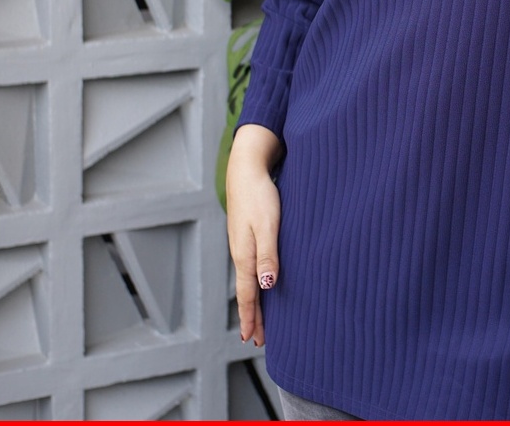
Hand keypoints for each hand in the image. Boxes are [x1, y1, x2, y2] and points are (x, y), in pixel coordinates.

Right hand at [226, 124, 282, 346]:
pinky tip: (260, 281)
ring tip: (258, 318)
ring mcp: (242, 244)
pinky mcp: (247, 234)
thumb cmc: (259, 196)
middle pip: (247, 291)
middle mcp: (241, 253)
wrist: (247, 170)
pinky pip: (251, 266)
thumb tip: (266, 285)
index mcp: (245, 255)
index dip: (251, 317)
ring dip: (254, 301)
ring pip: (248, 279)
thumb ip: (267, 254)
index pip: (248, 294)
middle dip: (253, 316)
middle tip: (257, 339)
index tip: (252, 339)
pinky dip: (255, 281)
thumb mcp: (267, 225)